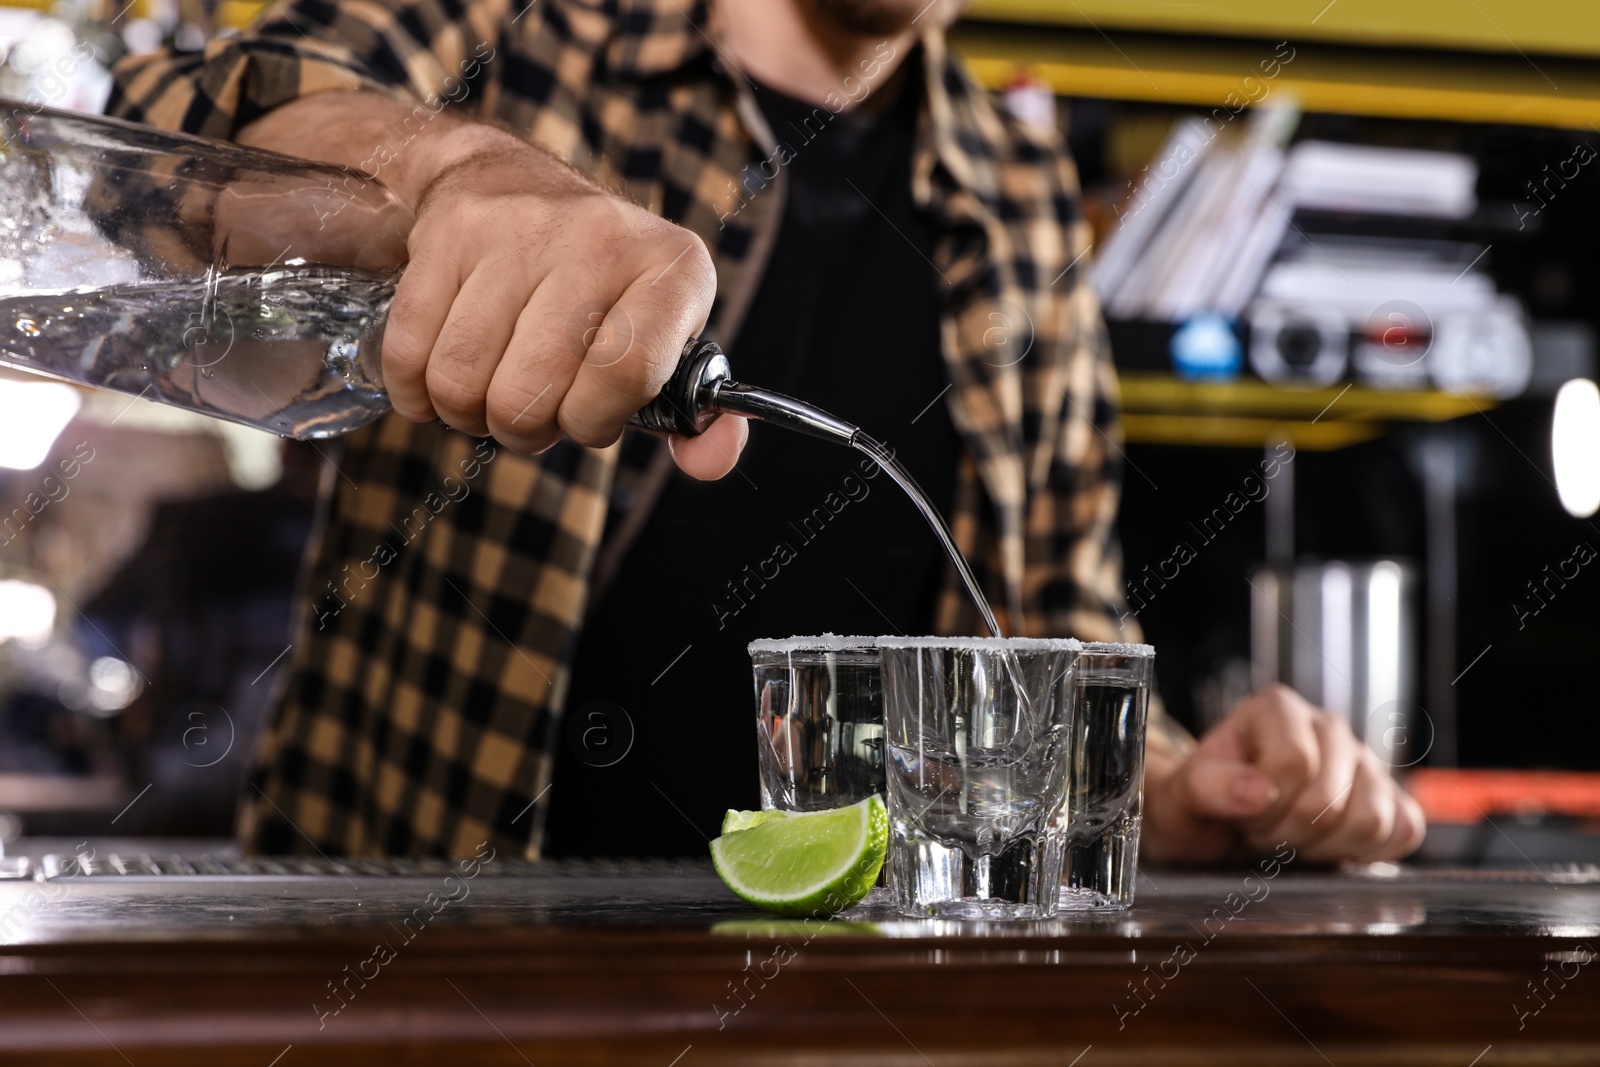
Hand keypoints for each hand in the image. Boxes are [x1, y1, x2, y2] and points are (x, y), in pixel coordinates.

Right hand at [237, 93, 746, 478]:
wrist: (506, 179)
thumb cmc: (598, 291)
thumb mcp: (664, 338)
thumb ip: (694, 418)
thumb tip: (708, 462)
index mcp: (672, 269)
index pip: (627, 376)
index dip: (594, 421)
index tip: (586, 419)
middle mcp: (601, 237)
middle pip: (530, 394)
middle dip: (522, 428)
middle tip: (530, 406)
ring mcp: (519, 229)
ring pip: (462, 381)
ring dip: (466, 412)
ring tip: (490, 388)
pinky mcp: (449, 232)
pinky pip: (410, 356)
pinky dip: (416, 393)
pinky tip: (439, 377)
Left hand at [1142, 684, 1424, 864]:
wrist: (1212, 826)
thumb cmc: (1197, 806)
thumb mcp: (1181, 796)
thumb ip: (1210, 786)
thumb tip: (1259, 791)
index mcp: (1276, 710)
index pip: (1295, 764)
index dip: (1266, 806)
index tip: (1242, 815)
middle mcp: (1326, 728)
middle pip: (1331, 800)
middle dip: (1288, 833)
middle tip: (1261, 833)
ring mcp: (1364, 762)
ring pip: (1372, 820)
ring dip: (1324, 848)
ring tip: (1291, 838)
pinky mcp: (1390, 798)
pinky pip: (1404, 832)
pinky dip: (1367, 854)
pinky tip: (1328, 847)